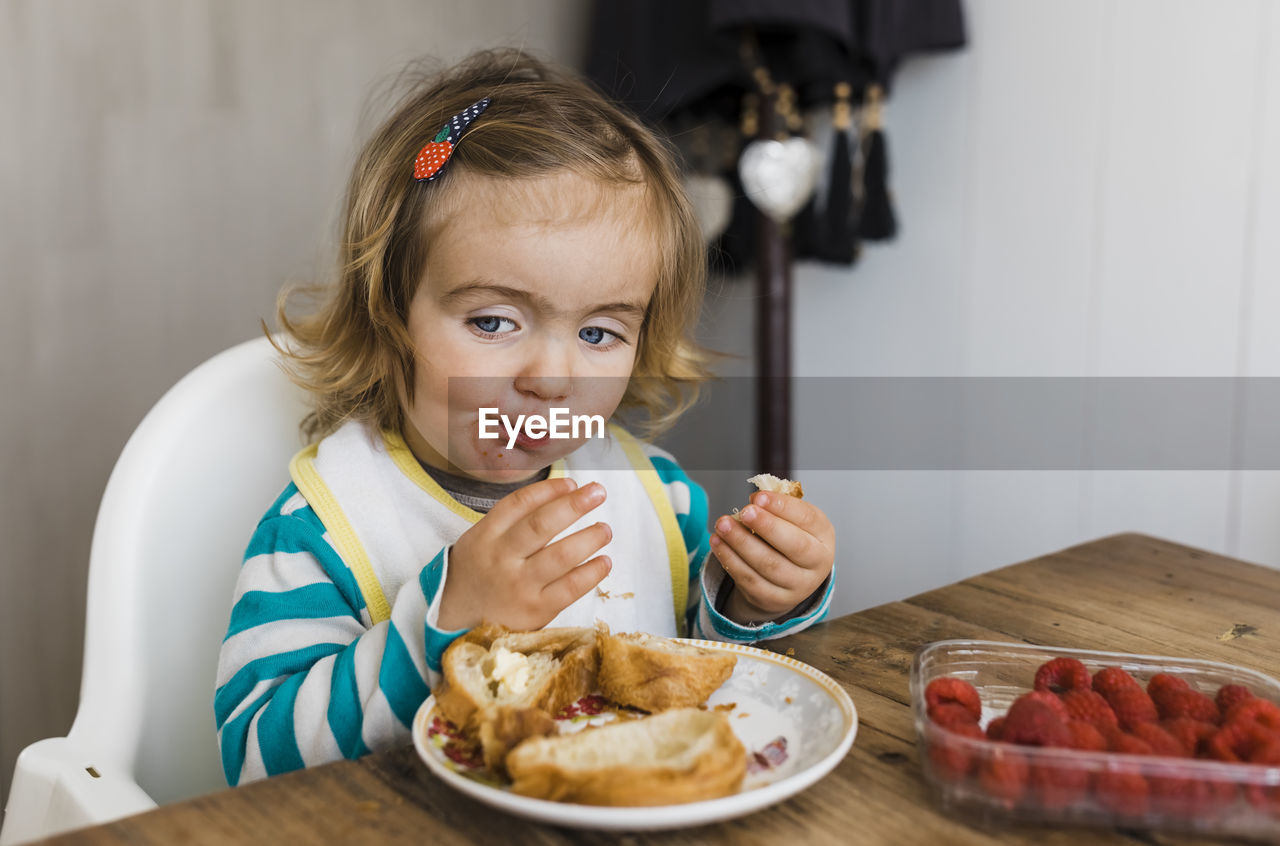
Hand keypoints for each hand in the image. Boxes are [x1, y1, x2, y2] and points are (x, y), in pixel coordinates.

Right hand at [436, 477, 611, 630]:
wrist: (455, 622)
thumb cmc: (478, 574)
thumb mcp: (480, 541)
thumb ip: (512, 520)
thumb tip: (563, 495)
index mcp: (485, 536)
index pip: (519, 504)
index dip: (549, 490)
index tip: (572, 483)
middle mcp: (501, 558)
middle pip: (542, 525)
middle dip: (574, 505)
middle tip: (598, 493)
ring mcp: (519, 586)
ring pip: (561, 556)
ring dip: (589, 539)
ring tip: (605, 530)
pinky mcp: (536, 611)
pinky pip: (570, 588)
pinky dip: (592, 573)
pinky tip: (604, 562)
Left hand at [710, 491, 834, 623]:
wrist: (788, 581)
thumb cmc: (790, 541)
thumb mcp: (793, 522)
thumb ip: (778, 509)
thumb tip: (756, 499)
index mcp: (824, 538)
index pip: (808, 520)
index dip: (783, 507)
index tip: (758, 496)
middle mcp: (817, 565)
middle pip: (794, 546)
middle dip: (767, 526)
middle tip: (744, 511)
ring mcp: (796, 586)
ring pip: (768, 564)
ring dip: (741, 542)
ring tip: (723, 525)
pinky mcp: (773, 599)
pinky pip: (750, 579)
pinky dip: (730, 560)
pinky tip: (718, 543)